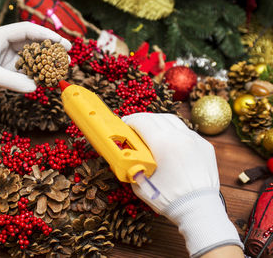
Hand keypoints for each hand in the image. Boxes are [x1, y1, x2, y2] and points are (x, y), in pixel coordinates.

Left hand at [0, 22, 70, 121]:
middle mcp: (4, 44)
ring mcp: (5, 57)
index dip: (46, 35)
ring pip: (30, 57)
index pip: (27, 30)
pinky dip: (36, 74)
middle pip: (32, 42)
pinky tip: (46, 78)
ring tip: (61, 68)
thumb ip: (12, 81)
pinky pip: (25, 70)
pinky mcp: (5, 70)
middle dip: (50, 48)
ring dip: (45, 62)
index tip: (62, 43)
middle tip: (67, 56)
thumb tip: (34, 87)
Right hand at [122, 113, 241, 256]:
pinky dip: (174, 132)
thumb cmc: (169, 199)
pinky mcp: (205, 146)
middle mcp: (180, 136)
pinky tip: (169, 142)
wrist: (199, 210)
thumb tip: (125, 157)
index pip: (142, 121)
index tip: (123, 124)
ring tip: (150, 131)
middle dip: (142, 119)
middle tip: (134, 127)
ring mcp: (195, 139)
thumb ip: (131, 166)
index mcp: (163, 143)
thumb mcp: (140, 183)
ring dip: (158, 122)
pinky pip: (186, 132)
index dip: (129, 121)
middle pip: (156, 117)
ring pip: (173, 121)